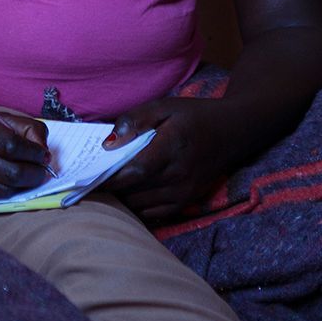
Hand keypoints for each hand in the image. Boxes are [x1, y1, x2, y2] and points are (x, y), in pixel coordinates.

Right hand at [0, 107, 51, 202]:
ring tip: (23, 178)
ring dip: (19, 187)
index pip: (14, 146)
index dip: (35, 153)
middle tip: (40, 171)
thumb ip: (20, 128)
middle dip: (34, 175)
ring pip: (1, 192)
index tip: (42, 155)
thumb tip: (44, 150)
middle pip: (11, 174)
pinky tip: (0, 184)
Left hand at [99, 96, 238, 221]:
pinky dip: (139, 210)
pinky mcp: (189, 200)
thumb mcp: (164, 106)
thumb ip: (135, 120)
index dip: (111, 178)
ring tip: (104, 192)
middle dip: (111, 190)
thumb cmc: (194, 116)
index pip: (136, 170)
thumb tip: (109, 142)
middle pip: (137, 191)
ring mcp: (186, 190)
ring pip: (144, 205)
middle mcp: (180, 174)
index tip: (88, 178)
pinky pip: (158, 214)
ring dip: (123, 200)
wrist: (233, 131)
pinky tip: (127, 199)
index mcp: (172, 146)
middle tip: (88, 186)